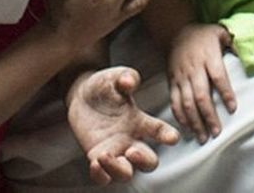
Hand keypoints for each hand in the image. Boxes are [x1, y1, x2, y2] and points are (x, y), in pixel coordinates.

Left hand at [68, 67, 180, 184]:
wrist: (81, 95)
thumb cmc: (104, 86)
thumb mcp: (116, 76)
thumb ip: (125, 77)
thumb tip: (129, 80)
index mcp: (140, 122)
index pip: (159, 131)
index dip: (168, 136)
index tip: (172, 138)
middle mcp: (130, 139)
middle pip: (148, 161)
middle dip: (144, 161)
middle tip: (132, 151)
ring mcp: (114, 150)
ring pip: (126, 173)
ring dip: (118, 169)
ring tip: (105, 155)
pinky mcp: (97, 156)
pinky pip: (103, 177)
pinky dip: (100, 175)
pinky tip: (94, 163)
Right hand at [168, 23, 237, 143]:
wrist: (175, 33)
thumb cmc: (203, 35)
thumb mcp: (221, 32)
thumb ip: (234, 42)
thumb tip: (248, 52)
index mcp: (208, 57)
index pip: (218, 77)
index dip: (225, 93)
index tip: (232, 108)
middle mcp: (193, 69)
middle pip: (201, 95)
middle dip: (208, 116)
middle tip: (217, 132)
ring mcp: (181, 77)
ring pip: (186, 103)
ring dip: (194, 122)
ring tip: (203, 137)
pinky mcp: (172, 83)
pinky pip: (174, 102)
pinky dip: (180, 117)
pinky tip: (188, 128)